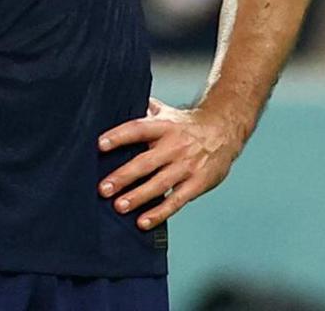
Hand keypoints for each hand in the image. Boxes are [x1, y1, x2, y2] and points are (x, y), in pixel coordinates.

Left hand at [97, 97, 243, 229]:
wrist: (224, 130)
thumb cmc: (186, 125)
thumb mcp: (166, 112)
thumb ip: (142, 111)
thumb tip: (114, 104)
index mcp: (164, 126)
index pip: (138, 129)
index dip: (119, 136)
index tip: (100, 144)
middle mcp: (174, 146)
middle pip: (146, 161)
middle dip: (124, 176)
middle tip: (103, 188)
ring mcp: (186, 166)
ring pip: (160, 184)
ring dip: (138, 196)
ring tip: (119, 206)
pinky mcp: (197, 183)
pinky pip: (176, 200)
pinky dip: (159, 212)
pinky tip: (143, 221)